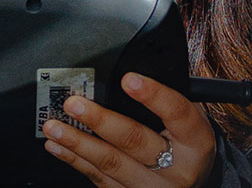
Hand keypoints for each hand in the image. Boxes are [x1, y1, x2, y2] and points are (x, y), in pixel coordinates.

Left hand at [41, 72, 216, 187]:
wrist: (191, 182)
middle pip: (136, 141)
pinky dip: (74, 160)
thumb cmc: (186, 145)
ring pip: (111, 163)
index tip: (128, 79)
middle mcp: (177, 168)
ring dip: (77, 142)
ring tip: (54, 126)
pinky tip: (57, 146)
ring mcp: (152, 186)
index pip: (178, 114)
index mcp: (196, 142)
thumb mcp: (188, 122)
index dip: (153, 95)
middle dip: (100, 120)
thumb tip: (125, 75)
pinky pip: (99, 178)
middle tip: (75, 104)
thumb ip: (163, 102)